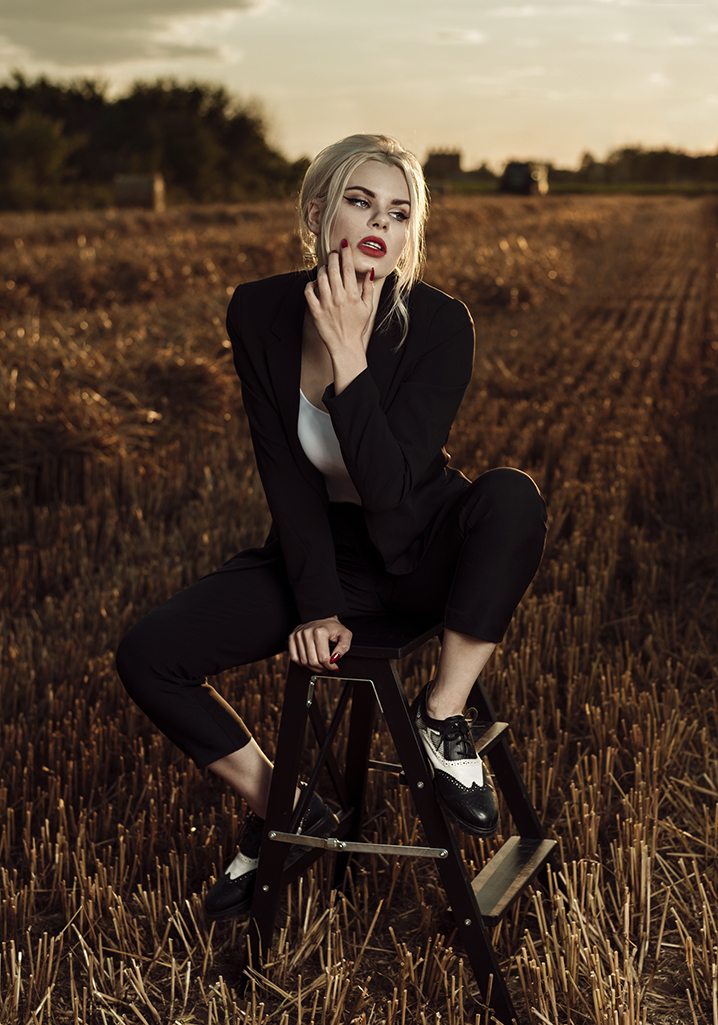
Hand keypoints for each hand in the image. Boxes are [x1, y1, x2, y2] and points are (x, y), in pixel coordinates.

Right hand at [288, 616, 352, 672]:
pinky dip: (301, 663)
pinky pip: (294, 657)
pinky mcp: (292, 637)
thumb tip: (334, 658)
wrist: (322, 617)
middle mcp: (307, 632)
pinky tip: (309, 662)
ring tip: (320, 666)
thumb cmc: (333, 627)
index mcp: (320, 632)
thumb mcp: (345, 634)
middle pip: (312, 661)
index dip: (330, 666)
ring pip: (303, 662)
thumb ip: (344, 647)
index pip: (323, 658)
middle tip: (327, 668)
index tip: (334, 667)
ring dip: (313, 668)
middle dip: (322, 668)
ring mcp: (298, 635)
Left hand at [304, 242, 374, 362]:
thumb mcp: (367, 307)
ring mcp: (326, 304)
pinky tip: (315, 283)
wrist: (345, 345)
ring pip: (321, 278)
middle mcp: (339, 297)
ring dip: (322, 269)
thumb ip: (368, 288)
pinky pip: (308, 292)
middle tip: (333, 252)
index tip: (344, 244)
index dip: (346, 254)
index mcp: (352, 295)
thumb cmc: (357, 326)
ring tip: (326, 266)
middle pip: (333, 269)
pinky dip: (310, 284)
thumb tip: (369, 271)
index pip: (348, 268)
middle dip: (333, 257)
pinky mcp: (315, 311)